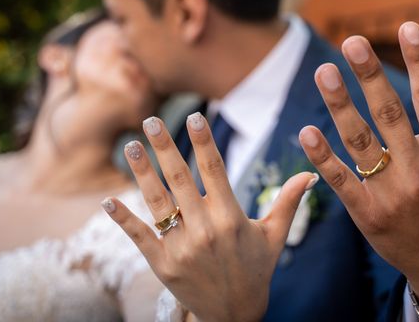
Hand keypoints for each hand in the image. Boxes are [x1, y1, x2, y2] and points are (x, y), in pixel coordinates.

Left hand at [102, 113, 317, 321]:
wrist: (234, 315)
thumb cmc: (255, 269)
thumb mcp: (274, 236)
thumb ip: (288, 201)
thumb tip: (311, 174)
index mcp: (231, 218)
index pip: (215, 171)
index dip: (204, 142)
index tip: (195, 117)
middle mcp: (205, 230)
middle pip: (181, 180)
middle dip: (165, 147)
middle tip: (151, 120)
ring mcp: (181, 248)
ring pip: (158, 203)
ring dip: (142, 173)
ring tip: (131, 146)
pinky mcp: (162, 265)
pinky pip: (140, 237)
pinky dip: (123, 219)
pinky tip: (107, 200)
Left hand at [298, 21, 418, 314]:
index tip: (407, 27)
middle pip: (390, 116)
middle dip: (370, 77)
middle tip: (351, 42)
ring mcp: (391, 196)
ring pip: (360, 143)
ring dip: (340, 106)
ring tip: (323, 72)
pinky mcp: (367, 215)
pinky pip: (341, 181)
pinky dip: (323, 157)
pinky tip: (306, 131)